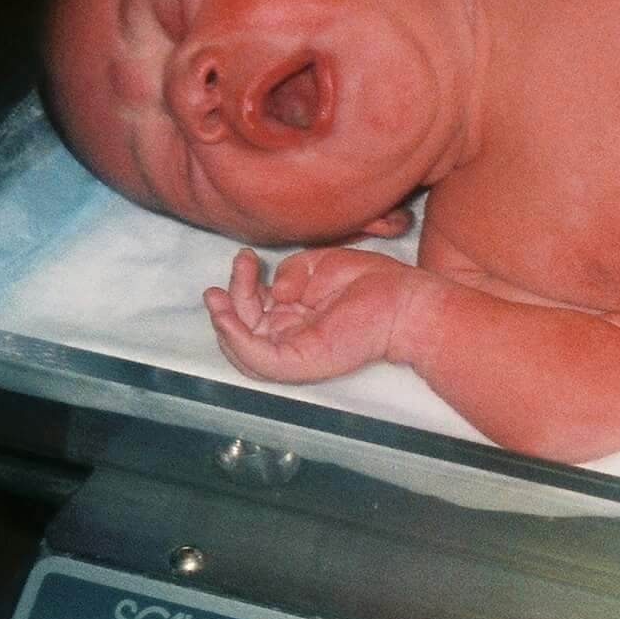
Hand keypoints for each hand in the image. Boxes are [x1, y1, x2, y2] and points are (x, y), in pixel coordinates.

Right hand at [204, 246, 425, 384]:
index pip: (254, 308)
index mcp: (294, 316)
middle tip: (239, 265)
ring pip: (243, 351)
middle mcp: (291, 336)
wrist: (403, 299)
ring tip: (216, 297)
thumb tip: (274, 290)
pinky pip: (259, 360)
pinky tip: (227, 319)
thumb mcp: (318, 266)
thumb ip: (289, 273)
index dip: (241, 283)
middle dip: (231, 297)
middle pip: (244, 327)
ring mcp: (295, 352)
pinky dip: (237, 342)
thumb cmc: (371, 282)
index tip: (246, 256)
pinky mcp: (302, 362)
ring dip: (223, 323)